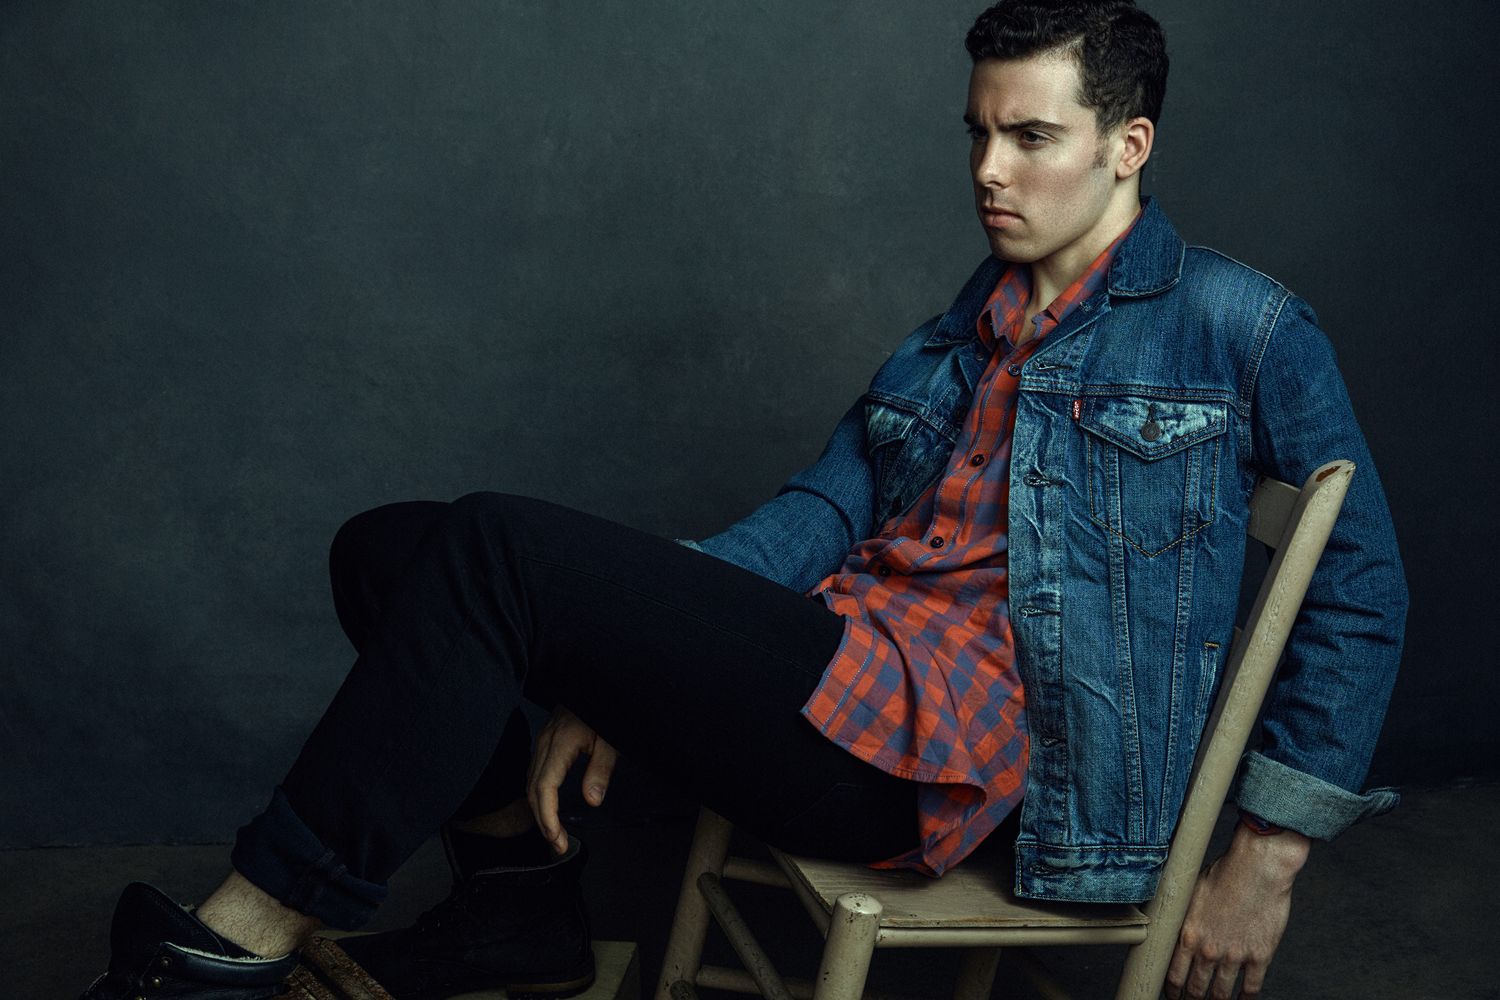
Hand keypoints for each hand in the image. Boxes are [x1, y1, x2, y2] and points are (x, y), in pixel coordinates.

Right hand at [526, 704, 617, 854]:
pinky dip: (538, 794)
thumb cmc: (604, 708)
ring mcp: (542, 740)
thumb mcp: (612, 740)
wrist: (595, 680)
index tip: (558, 839)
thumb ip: (601, 770)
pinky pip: (534, 771)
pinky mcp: (545, 740)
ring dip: (539, 810)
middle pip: (533, 789)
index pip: (544, 788)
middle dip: (543, 821)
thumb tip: (591, 800)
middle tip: (557, 844)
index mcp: (559, 743)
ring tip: (554, 832)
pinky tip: (548, 805)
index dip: (548, 818)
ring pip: (530, 781)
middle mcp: (545, 743)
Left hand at [1165, 823, 1310, 998]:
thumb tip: (1172, 925)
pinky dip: (1245, 999)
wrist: (1258, 867)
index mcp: (1188, 934)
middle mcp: (1209, 949)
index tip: (1173, 994)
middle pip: (1196, 989)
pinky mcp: (1260, 956)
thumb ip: (1183, 916)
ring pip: (1221, 994)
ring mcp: (1235, 955)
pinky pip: (1251, 988)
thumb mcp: (1191, 893)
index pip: (1174, 975)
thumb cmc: (1225, 872)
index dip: (1172, 990)